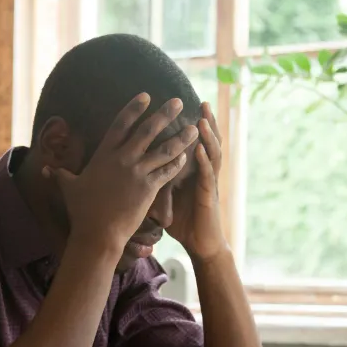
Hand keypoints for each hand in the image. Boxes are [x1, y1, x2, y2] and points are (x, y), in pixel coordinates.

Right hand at [44, 94, 198, 257]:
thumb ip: (58, 174)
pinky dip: (178, 163)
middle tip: (179, 101)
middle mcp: (122, 159)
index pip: (121, 124)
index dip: (134, 108)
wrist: (97, 233)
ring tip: (195, 128)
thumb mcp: (68, 188)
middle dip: (165, 114)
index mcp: (104, 155)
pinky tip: (187, 156)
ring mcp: (137, 173)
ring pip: (164, 150)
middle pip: (148, 130)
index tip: (146, 95)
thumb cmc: (82, 211)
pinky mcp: (149, 189)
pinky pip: (168, 171)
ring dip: (181, 137)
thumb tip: (43, 168)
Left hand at [166, 102, 227, 262]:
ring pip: (211, 154)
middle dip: (206, 122)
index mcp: (191, 171)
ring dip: (208, 136)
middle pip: (206, 142)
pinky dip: (204, 161)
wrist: (199, 244)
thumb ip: (156, 180)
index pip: (192, 143)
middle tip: (203, 102)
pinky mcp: (208, 196)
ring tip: (203, 119)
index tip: (186, 108)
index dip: (190, 125)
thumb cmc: (183, 221)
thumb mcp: (167, 196)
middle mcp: (202, 172)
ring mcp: (207, 183)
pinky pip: (207, 176)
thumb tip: (135, 171)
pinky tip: (198, 150)